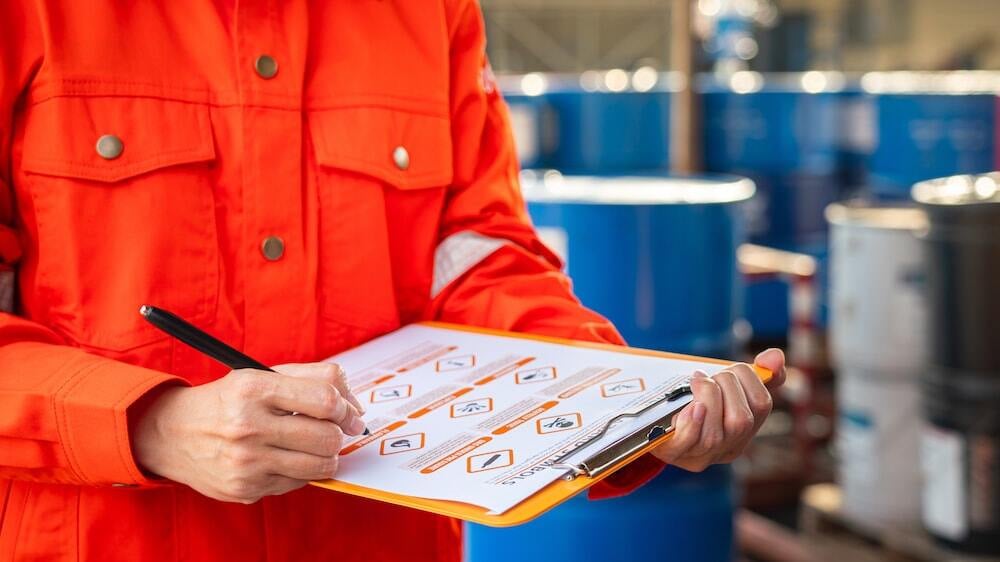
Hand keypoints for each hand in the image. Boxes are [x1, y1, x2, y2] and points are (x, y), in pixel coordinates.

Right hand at [133, 362, 365, 502]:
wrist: (172, 434)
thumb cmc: (229, 401)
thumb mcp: (262, 375)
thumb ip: (313, 378)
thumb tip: (354, 405)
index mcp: (254, 389)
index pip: (325, 399)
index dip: (346, 407)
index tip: (348, 412)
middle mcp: (248, 426)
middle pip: (327, 437)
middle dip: (340, 434)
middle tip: (336, 430)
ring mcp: (246, 462)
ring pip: (320, 465)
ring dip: (328, 456)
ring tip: (316, 445)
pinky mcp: (245, 489)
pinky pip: (298, 482)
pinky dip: (302, 471)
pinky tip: (286, 458)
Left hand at [650, 348, 785, 471]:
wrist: (653, 420)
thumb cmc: (692, 400)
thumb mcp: (723, 385)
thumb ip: (754, 373)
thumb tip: (776, 357)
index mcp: (744, 431)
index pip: (761, 405)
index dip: (749, 378)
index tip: (730, 368)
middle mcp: (726, 448)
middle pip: (741, 420)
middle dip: (726, 386)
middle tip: (707, 376)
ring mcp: (700, 455)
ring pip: (716, 433)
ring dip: (706, 397)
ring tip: (695, 383)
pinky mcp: (674, 453)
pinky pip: (690, 441)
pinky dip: (693, 422)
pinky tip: (691, 405)